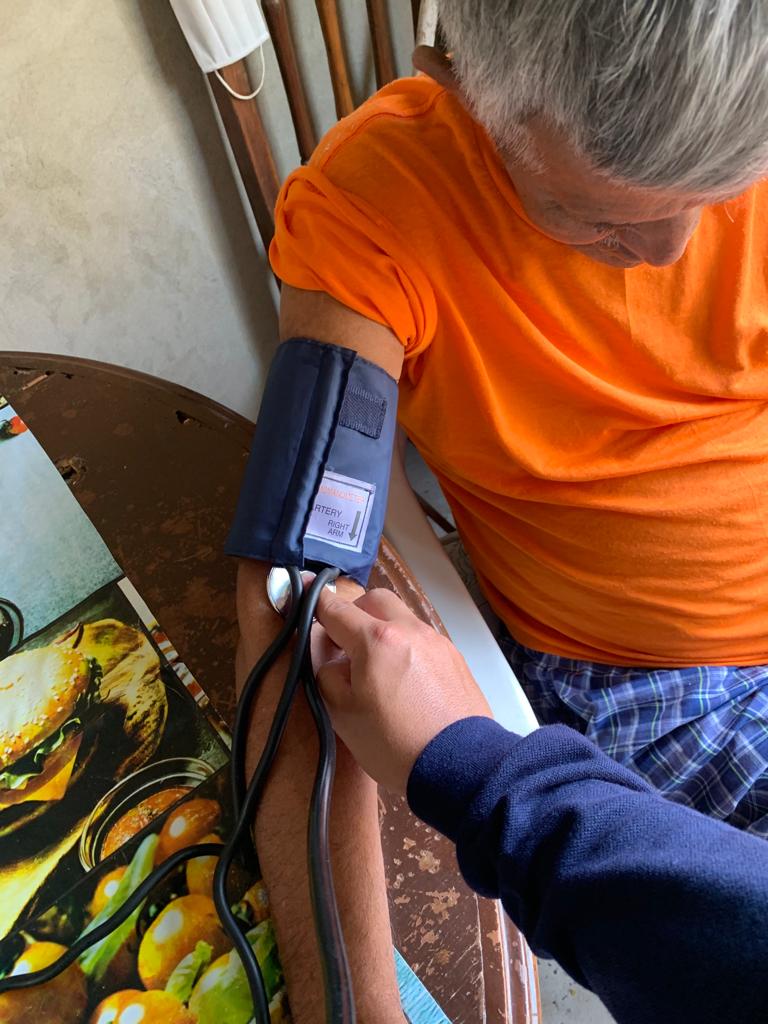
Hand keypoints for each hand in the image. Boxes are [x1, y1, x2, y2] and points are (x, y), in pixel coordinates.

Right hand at [312, 588, 491, 793]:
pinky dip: (407, 649)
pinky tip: (406, 683)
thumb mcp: (343, 716)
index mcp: (376, 640)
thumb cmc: (394, 743)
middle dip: (356, 612)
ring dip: (384, 631)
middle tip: (345, 642)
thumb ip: (329, 678)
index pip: (336, 610)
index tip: (305, 587)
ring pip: (403, 620)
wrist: (459, 767)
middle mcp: (409, 631)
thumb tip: (335, 663)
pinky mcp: (456, 659)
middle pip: (376, 600)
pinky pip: (423, 641)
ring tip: (378, 669)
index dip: (315, 600)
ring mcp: (437, 642)